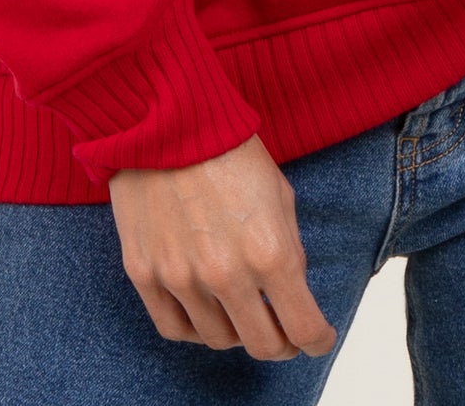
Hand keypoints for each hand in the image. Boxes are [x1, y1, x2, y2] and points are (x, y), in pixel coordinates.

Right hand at [109, 133, 337, 361]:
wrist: (164, 118)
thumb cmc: (228, 148)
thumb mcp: (279, 193)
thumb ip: (289, 248)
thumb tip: (290, 290)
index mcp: (270, 251)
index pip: (304, 328)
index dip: (318, 339)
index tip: (318, 337)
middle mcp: (227, 274)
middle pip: (264, 346)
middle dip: (282, 343)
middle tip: (283, 331)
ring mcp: (182, 277)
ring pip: (219, 341)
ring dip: (238, 332)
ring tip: (243, 311)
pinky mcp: (145, 273)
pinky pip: (174, 328)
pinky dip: (196, 329)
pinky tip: (207, 313)